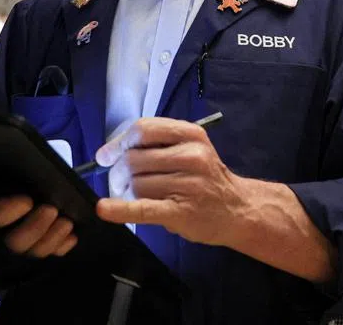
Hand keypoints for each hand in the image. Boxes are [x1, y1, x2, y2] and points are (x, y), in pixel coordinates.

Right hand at [0, 164, 78, 284]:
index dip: (6, 213)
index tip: (25, 200)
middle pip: (13, 245)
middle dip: (34, 228)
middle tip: (51, 209)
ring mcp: (3, 262)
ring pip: (30, 255)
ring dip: (50, 240)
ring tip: (66, 223)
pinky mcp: (18, 267)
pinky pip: (40, 262)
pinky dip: (56, 250)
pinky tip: (70, 239)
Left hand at [94, 117, 246, 245]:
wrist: (237, 209)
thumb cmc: (206, 178)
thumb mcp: (190, 149)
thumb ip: (156, 145)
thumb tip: (107, 154)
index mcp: (191, 134)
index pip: (143, 130)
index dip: (118, 142)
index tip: (105, 156)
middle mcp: (192, 156)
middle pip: (134, 159)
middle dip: (118, 173)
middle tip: (120, 183)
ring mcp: (188, 184)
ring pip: (136, 184)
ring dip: (125, 193)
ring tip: (133, 198)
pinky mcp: (182, 212)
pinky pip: (143, 208)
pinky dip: (120, 209)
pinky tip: (105, 209)